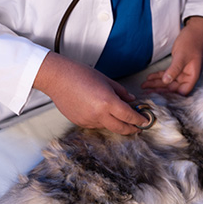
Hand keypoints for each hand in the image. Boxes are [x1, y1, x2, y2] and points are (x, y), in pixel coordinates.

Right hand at [33, 52, 148, 133]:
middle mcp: (98, 114)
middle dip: (131, 129)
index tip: (145, 121)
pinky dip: (102, 121)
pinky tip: (100, 111)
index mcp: (107, 102)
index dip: (139, 120)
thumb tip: (131, 100)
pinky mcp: (80, 123)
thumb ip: (121, 92)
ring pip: (108, 127)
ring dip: (115, 123)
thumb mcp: (105, 80)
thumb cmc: (80, 74)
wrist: (58, 78)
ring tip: (118, 115)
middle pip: (121, 128)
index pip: (129, 116)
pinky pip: (96, 125)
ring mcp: (88, 120)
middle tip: (138, 127)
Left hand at [141, 16, 202, 94]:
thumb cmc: (191, 41)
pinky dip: (158, 76)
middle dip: (159, 89)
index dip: (170, 94)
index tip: (157, 94)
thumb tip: (166, 81)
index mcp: (192, 76)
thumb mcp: (182, 56)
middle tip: (146, 91)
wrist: (195, 30)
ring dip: (156, 83)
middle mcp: (187, 76)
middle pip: (172, 88)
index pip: (181, 91)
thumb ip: (174, 69)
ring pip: (168, 81)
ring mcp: (182, 72)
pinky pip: (167, 74)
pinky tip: (149, 78)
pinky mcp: (177, 67)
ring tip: (144, 86)